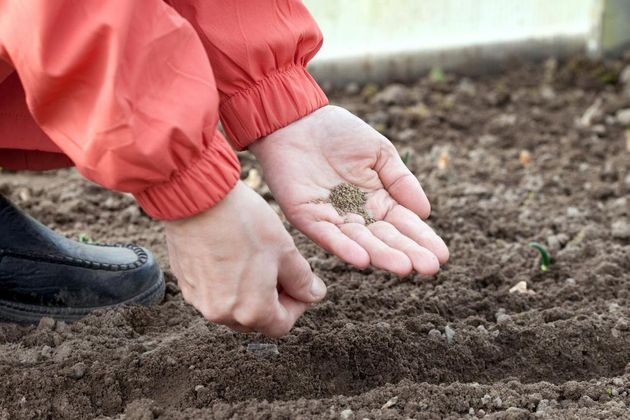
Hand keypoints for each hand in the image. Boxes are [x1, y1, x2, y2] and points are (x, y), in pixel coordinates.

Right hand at [164, 181, 326, 335]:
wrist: (198, 198)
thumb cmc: (245, 224)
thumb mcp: (285, 251)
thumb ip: (303, 281)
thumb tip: (313, 295)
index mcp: (251, 311)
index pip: (282, 325)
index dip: (297, 305)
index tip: (301, 285)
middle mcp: (222, 314)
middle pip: (256, 319)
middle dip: (273, 300)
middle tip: (280, 271)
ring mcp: (199, 301)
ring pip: (233, 307)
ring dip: (249, 292)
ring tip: (255, 261)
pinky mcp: (186, 284)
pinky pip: (213, 293)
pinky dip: (227, 283)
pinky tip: (232, 256)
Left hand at [250, 105, 448, 276]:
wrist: (295, 119)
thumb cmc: (338, 132)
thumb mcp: (379, 152)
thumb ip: (401, 181)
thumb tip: (425, 213)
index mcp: (378, 199)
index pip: (404, 224)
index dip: (422, 239)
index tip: (442, 255)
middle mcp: (358, 215)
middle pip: (386, 238)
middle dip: (408, 253)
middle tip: (429, 268)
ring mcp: (333, 218)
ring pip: (361, 242)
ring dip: (381, 256)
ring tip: (404, 267)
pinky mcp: (308, 218)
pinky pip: (328, 236)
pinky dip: (344, 248)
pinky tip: (363, 260)